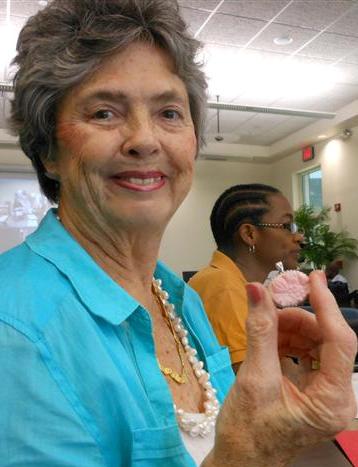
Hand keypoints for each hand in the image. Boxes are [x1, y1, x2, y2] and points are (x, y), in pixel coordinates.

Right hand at [203, 270, 356, 466]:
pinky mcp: (311, 388)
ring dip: (288, 327)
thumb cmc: (247, 431)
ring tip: (263, 325)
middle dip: (297, 318)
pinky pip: (305, 352)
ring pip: (315, 342)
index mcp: (332, 401)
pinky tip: (268, 339)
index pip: (341, 342)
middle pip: (326, 339)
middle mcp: (336, 396)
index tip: (311, 278)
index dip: (326, 305)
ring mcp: (325, 392)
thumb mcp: (254, 378)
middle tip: (269, 303)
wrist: (239, 461)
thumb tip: (256, 288)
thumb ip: (260, 330)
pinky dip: (285, 340)